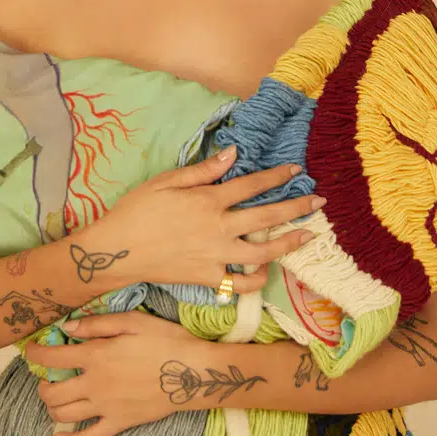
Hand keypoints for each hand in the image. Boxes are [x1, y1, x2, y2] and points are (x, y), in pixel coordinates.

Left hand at [27, 312, 216, 435]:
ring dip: (51, 406)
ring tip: (54, 397)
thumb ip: (97, 324)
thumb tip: (68, 327)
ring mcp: (105, 407)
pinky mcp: (119, 423)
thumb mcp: (132, 321)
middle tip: (45, 376)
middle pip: (52, 391)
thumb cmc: (165, 340)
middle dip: (41, 383)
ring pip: (64, 414)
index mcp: (95, 356)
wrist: (192, 373)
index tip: (31, 350)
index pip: (53, 357)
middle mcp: (94, 384)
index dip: (35, 353)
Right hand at [74, 147, 322, 295]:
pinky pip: (241, 282)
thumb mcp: (166, 181)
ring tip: (307, 235)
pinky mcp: (209, 278)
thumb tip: (234, 153)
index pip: (252, 185)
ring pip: (263, 250)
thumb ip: (203, 170)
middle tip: (319, 201)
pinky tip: (265, 269)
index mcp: (209, 200)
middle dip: (296, 206)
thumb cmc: (137, 211)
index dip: (277, 176)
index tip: (296, 170)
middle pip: (267, 215)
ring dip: (289, 242)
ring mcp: (216, 256)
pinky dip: (257, 277)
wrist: (117, 251)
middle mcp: (219, 228)